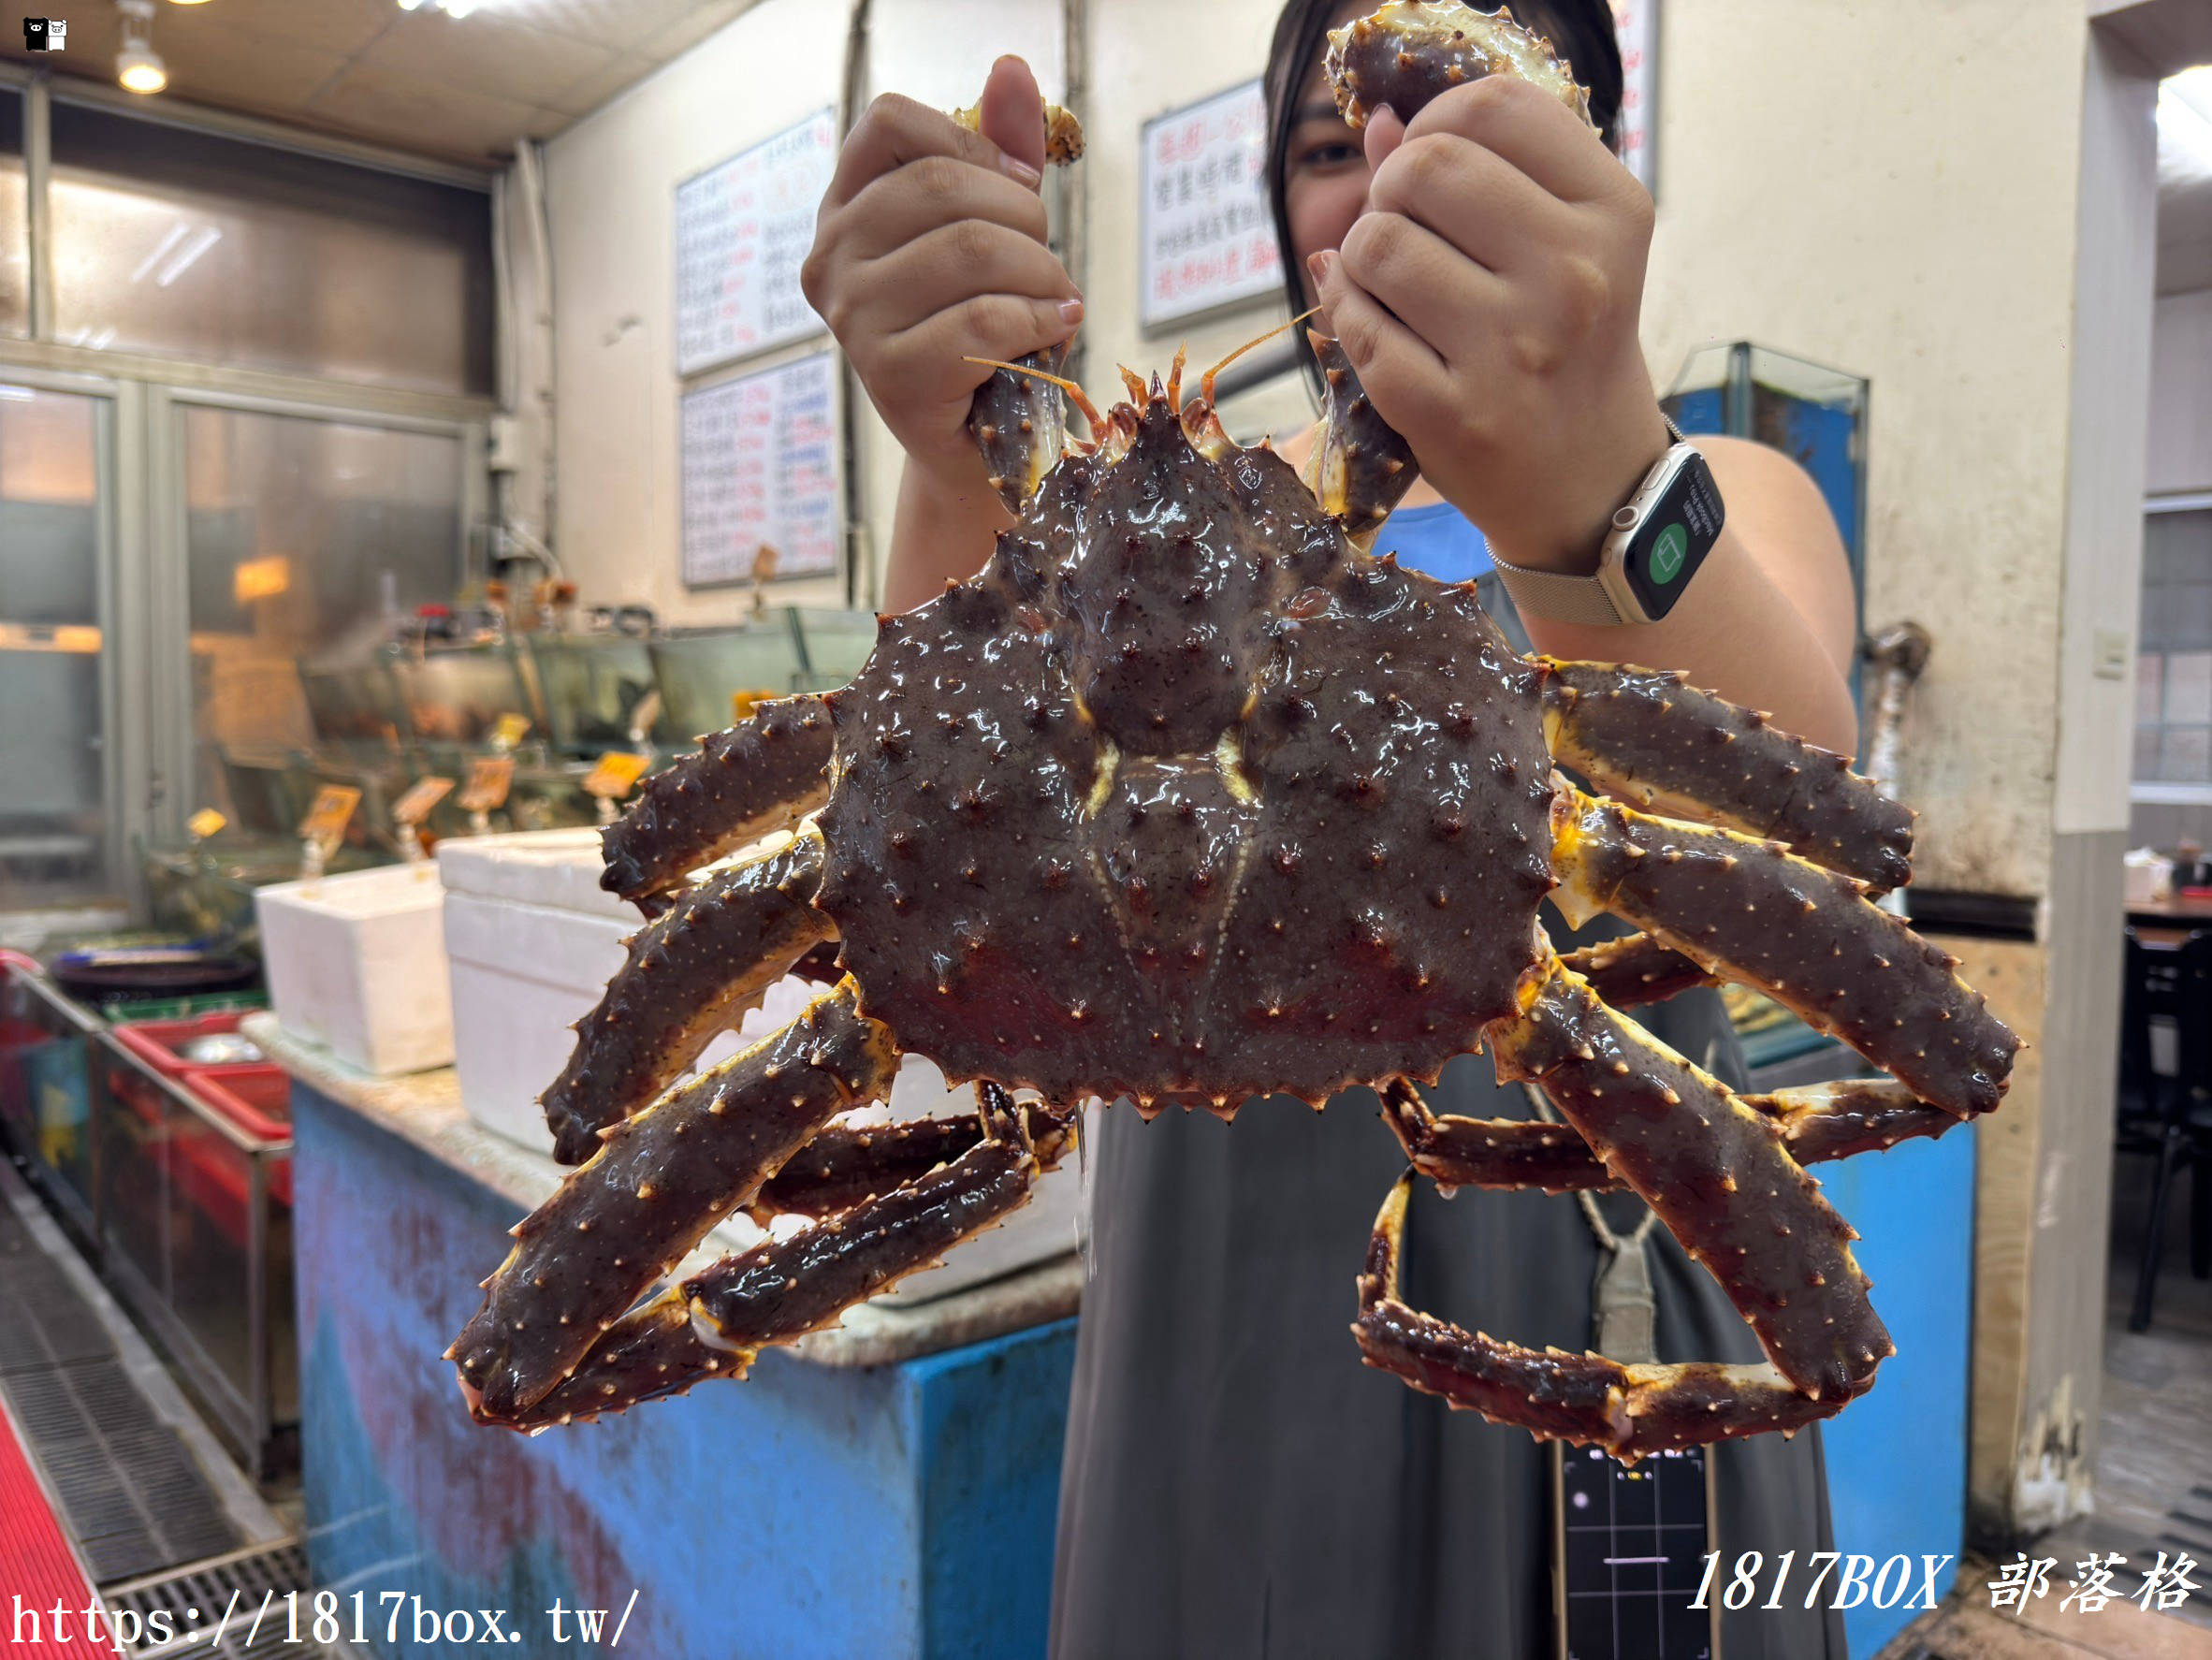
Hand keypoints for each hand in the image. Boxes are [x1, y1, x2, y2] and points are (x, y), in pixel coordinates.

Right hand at [801, 56, 1082, 487]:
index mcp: (844, 208)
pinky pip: (983, 318)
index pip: (890, 123)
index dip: (973, 142)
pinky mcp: (889, 376)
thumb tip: (1011, 69)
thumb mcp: (993, 228)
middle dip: (1022, 213)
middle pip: (939, 183)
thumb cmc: (983, 326)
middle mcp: (831, 258)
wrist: (980, 440)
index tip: (1017, 187)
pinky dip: (1038, 318)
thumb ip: (1000, 151)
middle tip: (1048, 255)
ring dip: (1039, 270)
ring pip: (969, 249)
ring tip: (1055, 296)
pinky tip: (1055, 327)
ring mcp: (852, 319)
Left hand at [1310, 76, 1670, 572]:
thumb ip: (1478, 173)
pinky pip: (1358, 327)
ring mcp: (1513, 349)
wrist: (1592, 482)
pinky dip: (1350, 319)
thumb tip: (1380, 123)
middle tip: (1406, 228)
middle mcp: (1574, 274)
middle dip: (1390, 191)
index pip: (1493, 106)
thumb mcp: (1560, 248)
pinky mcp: (1455, 414)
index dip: (1437, 120)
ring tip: (1393, 286)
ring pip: (1376, 244)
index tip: (1432, 159)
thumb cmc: (1569, 346)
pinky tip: (1380, 331)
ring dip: (1361, 258)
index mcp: (1612, 213)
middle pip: (1423, 167)